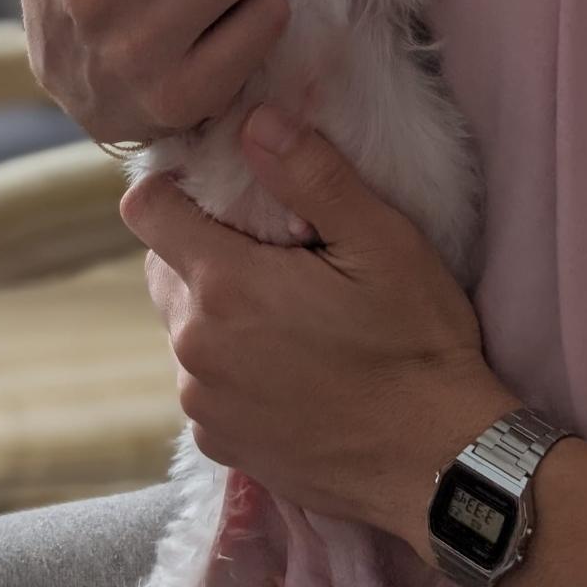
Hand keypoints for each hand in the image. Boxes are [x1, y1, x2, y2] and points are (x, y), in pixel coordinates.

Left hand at [122, 105, 518, 559]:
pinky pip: (202, 380)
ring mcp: (202, 401)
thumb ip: (311, 175)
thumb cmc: (417, 345)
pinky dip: (229, 365)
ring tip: (287, 314)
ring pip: (183, 324)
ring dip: (217, 309)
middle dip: (203, 249)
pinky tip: (288, 366)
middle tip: (274, 254)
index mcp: (225, 285)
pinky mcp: (219, 442)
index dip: (174, 188)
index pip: (145, 210)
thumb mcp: (381, 242)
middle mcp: (195, 346)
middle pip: (164, 266)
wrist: (441, 465)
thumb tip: (255, 121)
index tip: (219, 190)